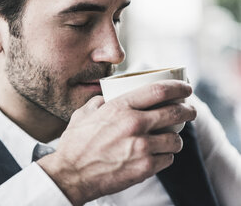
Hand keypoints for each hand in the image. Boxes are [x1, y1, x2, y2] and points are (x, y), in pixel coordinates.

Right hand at [37, 80, 196, 204]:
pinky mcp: (145, 168)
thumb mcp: (83, 114)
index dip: (178, 87)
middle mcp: (134, 124)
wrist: (71, 174)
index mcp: (120, 108)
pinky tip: (157, 155)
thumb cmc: (75, 144)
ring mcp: (141, 147)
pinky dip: (165, 156)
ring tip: (169, 139)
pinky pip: (168, 159)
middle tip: (190, 111)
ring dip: (175, 138)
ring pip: (175, 140)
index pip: (159, 90)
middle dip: (188, 110)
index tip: (186, 88)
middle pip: (175, 112)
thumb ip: (98, 102)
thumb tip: (107, 97)